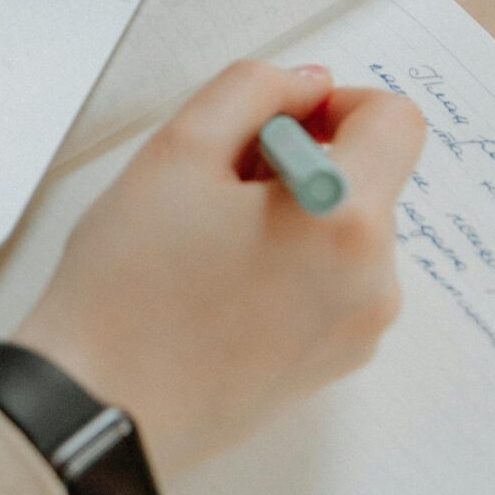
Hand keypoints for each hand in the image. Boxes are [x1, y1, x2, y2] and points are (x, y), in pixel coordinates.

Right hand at [13, 60, 425, 481]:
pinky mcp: (330, 366)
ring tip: (205, 243)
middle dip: (301, 162)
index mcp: (350, 220)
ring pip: (344, 233)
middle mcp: (375, 281)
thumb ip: (252, 90)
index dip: (334, 102)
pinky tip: (216, 285)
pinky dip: (287, 266)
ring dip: (291, 215)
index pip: (395, 120)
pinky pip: (330, 285)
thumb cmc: (128, 287)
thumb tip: (305, 86)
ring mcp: (357, 332)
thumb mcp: (177, 150)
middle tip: (213, 187)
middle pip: (367, 178)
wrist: (100, 408)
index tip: (274, 122)